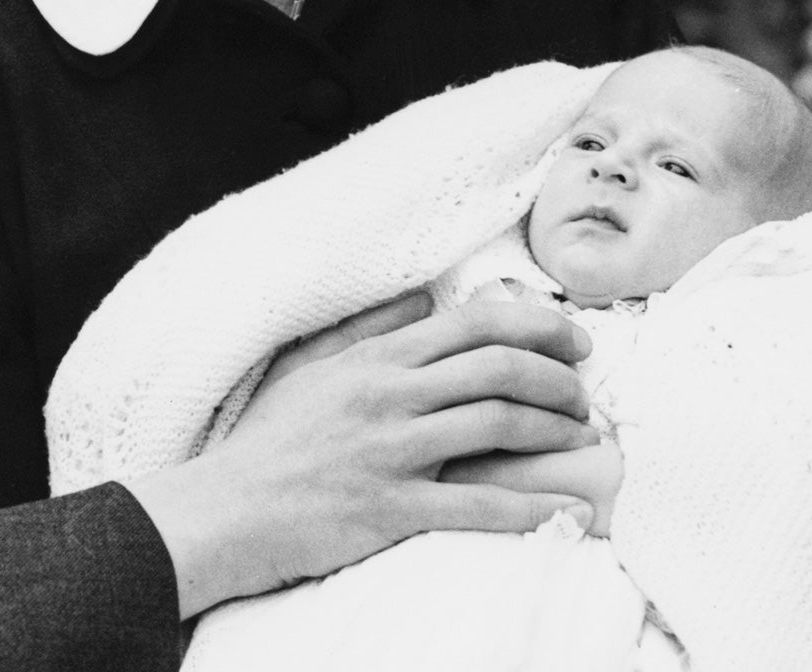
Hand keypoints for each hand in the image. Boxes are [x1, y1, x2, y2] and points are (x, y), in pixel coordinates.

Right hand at [122, 298, 597, 615]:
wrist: (226, 511)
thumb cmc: (269, 441)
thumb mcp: (311, 367)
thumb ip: (369, 330)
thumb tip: (425, 300)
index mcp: (374, 359)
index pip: (472, 323)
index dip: (536, 325)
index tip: (572, 338)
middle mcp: (388, 396)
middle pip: (497, 367)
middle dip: (557, 375)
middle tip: (585, 391)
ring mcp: (392, 453)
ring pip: (497, 424)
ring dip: (554, 429)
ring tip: (582, 437)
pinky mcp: (393, 510)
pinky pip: (479, 505)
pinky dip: (534, 507)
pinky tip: (569, 509)